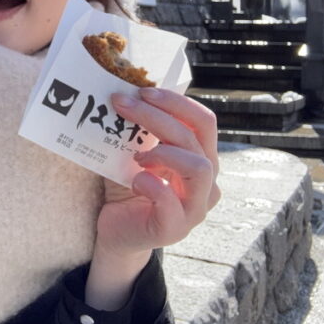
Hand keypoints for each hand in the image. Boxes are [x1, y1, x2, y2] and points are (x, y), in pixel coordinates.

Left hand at [96, 88, 220, 256]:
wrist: (117, 232)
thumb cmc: (129, 188)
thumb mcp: (135, 154)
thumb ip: (139, 132)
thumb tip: (122, 94)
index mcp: (200, 159)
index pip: (203, 122)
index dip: (177, 102)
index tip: (144, 91)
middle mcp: (206, 183)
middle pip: (195, 138)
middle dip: (158, 116)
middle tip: (124, 105)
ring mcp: (194, 208)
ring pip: (198, 168)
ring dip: (164, 152)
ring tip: (136, 155)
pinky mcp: (174, 229)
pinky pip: (172, 203)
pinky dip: (152, 185)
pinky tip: (136, 180)